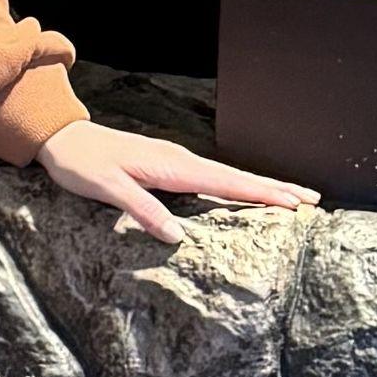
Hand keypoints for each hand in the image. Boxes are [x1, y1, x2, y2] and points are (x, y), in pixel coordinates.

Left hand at [32, 115, 318, 227]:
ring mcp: (177, 162)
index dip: (261, 193)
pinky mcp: (169, 166)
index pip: (226, 182)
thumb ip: (143, 210)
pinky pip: (214, 177)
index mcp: (172, 167)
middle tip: (313, 199)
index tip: (293, 203)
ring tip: (293, 197)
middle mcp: (180, 161)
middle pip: (237, 176)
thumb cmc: (83, 165)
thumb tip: (176, 236)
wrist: (63, 139)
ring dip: (262, 185)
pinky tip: (245, 192)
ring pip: (229, 175)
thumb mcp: (108, 190)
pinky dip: (238, 184)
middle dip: (275, 188)